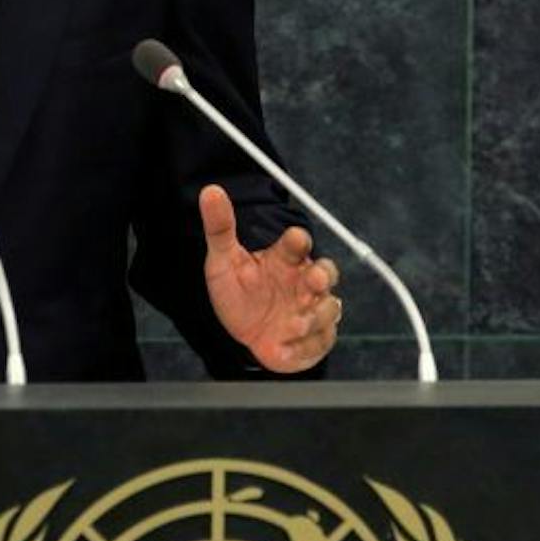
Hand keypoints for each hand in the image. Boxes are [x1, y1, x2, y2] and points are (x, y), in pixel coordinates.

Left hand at [199, 184, 341, 372]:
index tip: (295, 238)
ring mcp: (313, 309)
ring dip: (313, 317)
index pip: (297, 244)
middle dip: (323, 275)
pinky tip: (284, 348)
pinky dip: (304, 347)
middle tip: (315, 280)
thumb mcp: (223, 262)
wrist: (244, 333)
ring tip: (291, 326)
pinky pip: (320, 341)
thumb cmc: (239, 293)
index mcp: (284, 259)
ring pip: (328, 308)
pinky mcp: (316, 337)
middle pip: (326, 272)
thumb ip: (220, 228)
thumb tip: (210, 191)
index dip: (298, 240)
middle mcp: (304, 282)